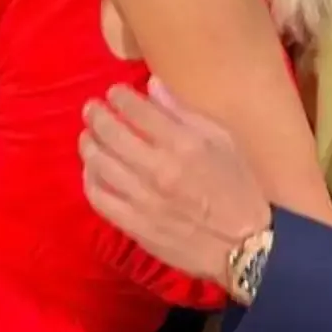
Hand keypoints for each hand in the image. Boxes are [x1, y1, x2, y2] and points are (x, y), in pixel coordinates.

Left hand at [79, 79, 270, 284]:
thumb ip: (184, 113)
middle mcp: (159, 169)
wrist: (244, 245)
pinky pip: (100, 198)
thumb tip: (152, 86)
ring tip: (87, 135)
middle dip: (97, 115)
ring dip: (89, 144)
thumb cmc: (238, 187)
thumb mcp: (223, 141)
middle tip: (91, 108)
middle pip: (112, 133)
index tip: (114, 92)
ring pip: (100, 164)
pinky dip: (90, 180)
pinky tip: (92, 169)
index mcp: (184, 144)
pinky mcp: (135, 225)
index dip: (120, 97)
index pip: (139, 111)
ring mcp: (143, 199)